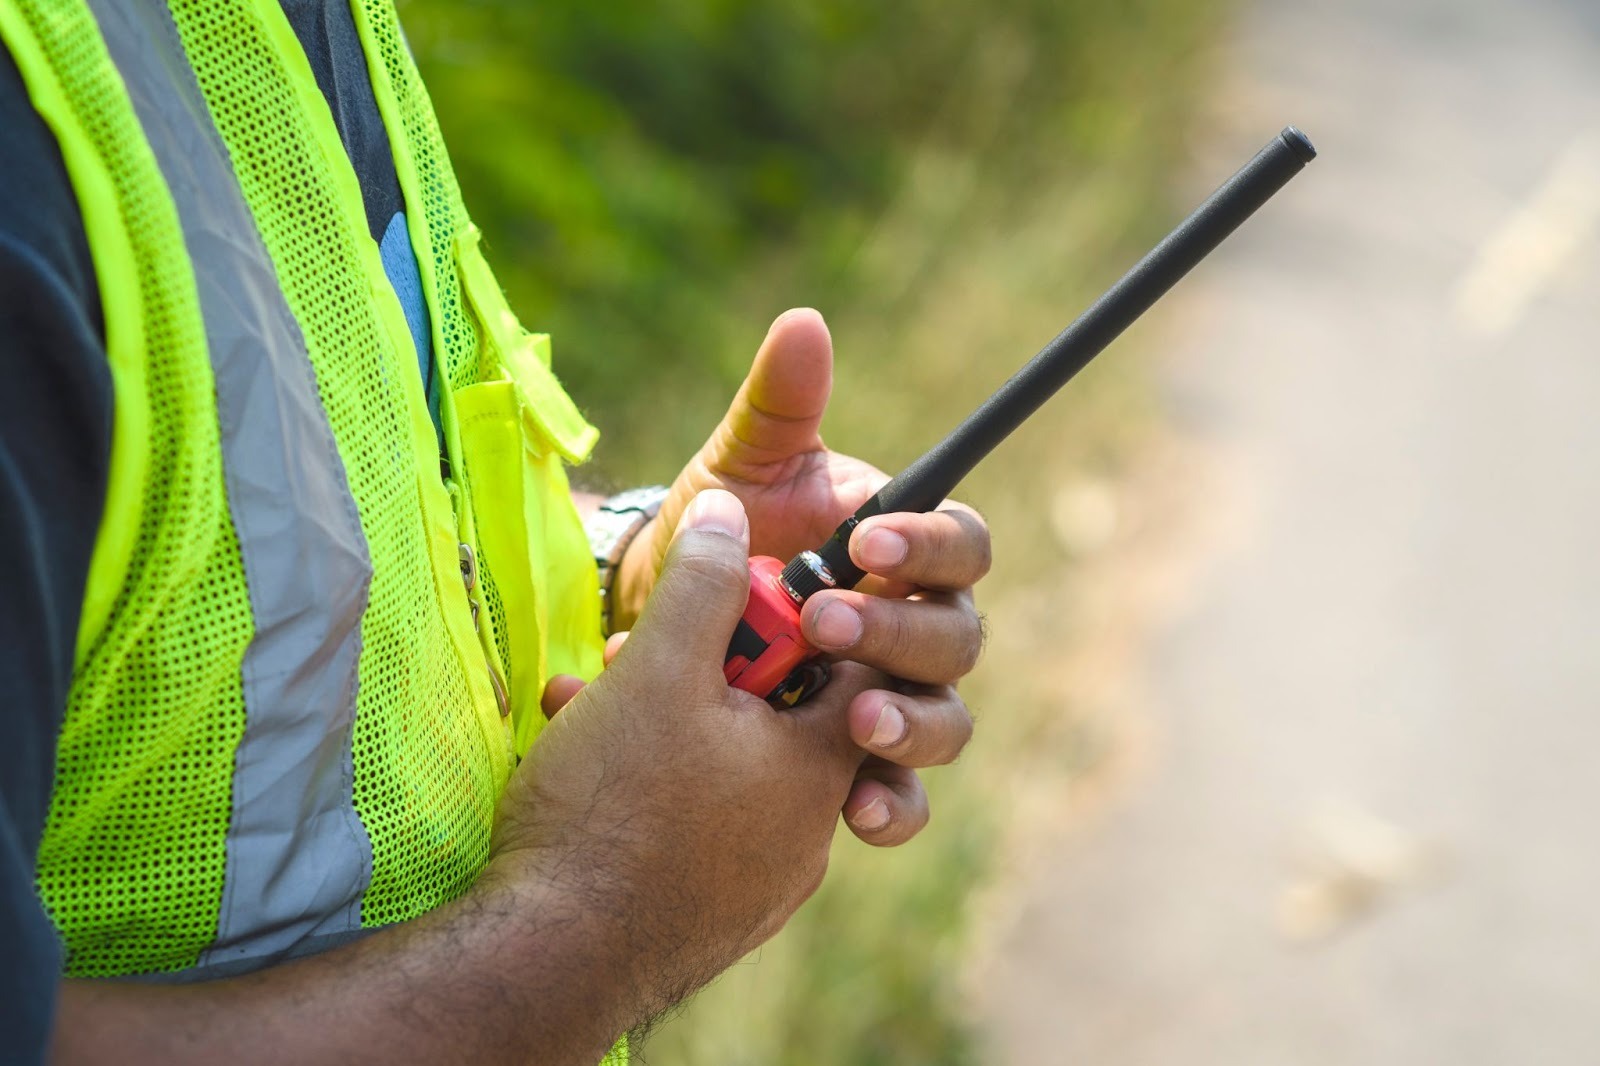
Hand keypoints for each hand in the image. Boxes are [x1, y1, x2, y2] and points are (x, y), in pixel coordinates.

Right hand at [502, 491, 879, 1015]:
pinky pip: (702, 823)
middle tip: (646, 656)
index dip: (798, 615)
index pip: (853, 662)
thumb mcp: (660, 669)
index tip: (739, 599)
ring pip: (730, 768)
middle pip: (782, 713)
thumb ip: (704, 582)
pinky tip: (589, 766)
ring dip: (671, 725)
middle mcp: (810, 830)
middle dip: (711, 671)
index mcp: (821, 764)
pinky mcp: (715, 913)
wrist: (550, 959)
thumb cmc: (614, 807)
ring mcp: (765, 880)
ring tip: (596, 704)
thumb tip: (728, 509)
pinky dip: (658, 784)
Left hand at [604, 309, 990, 846]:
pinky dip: (890, 806)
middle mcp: (911, 627)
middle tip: (824, 630)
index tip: (868, 544)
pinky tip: (859, 815)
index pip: (960, 543)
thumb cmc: (711, 532)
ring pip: (946, 720)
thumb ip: (777, 405)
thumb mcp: (734, 468)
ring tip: (859, 735)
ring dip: (912, 731)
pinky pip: (901, 793)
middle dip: (898, 637)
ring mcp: (890, 698)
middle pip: (956, 639)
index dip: (931, 544)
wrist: (651, 624)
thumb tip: (804, 323)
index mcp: (900, 551)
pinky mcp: (853, 764)